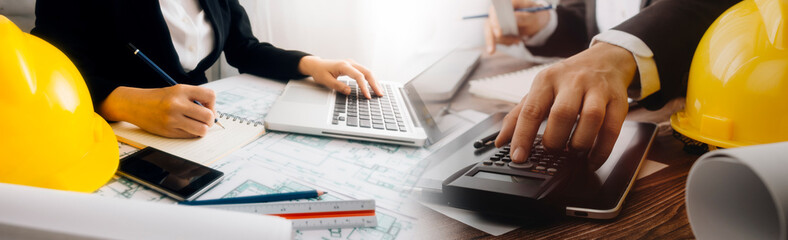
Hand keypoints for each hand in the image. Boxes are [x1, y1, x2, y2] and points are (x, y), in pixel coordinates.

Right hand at [99, 84, 216, 137]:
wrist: (135, 105)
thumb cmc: (159, 98)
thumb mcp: (177, 91)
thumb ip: (195, 99)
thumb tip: (214, 115)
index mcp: (181, 90)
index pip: (210, 96)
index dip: (213, 104)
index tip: (208, 107)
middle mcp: (177, 104)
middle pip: (208, 116)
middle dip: (210, 120)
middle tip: (204, 119)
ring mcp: (172, 119)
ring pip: (202, 130)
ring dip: (202, 129)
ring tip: (196, 124)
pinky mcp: (169, 131)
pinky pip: (190, 136)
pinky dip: (191, 133)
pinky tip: (185, 127)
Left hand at [298, 56, 382, 98]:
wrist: (315, 65)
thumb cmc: (319, 72)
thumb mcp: (326, 81)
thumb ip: (338, 86)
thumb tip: (349, 91)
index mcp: (343, 66)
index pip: (358, 76)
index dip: (364, 87)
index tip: (368, 96)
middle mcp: (350, 63)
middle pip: (367, 72)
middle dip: (374, 83)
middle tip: (380, 94)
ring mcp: (352, 63)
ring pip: (367, 71)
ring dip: (374, 81)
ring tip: (379, 91)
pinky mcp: (352, 66)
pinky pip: (364, 72)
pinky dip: (370, 79)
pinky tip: (373, 85)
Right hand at [485, 0, 550, 53]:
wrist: (537, 22)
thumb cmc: (536, 16)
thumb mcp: (535, 17)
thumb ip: (524, 17)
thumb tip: (513, 18)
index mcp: (509, 3)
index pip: (496, 9)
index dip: (495, 20)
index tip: (499, 33)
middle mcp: (499, 10)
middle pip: (489, 23)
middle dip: (491, 37)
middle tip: (492, 50)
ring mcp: (497, 20)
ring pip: (491, 33)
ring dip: (504, 41)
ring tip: (518, 41)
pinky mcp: (498, 29)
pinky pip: (496, 39)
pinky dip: (506, 43)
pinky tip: (516, 41)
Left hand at [494, 42, 636, 169]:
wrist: (607, 59)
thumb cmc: (568, 79)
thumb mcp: (541, 89)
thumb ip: (519, 115)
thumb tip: (501, 141)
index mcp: (547, 79)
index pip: (531, 110)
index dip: (523, 136)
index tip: (518, 156)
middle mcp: (572, 82)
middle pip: (562, 114)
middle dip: (554, 140)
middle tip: (551, 151)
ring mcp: (597, 90)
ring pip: (591, 118)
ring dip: (579, 143)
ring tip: (572, 153)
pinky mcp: (618, 100)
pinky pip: (612, 129)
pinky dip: (602, 150)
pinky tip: (592, 159)